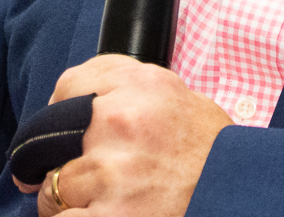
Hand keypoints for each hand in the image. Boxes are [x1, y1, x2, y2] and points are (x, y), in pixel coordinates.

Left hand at [15, 54, 232, 216]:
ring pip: (51, 186)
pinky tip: (93, 216)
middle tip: (62, 170)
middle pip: (49, 136)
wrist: (235, 190)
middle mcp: (121, 121)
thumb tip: (62, 96)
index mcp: (138, 86)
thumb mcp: (170, 92)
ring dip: (64, 198)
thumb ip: (119, 80)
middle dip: (52, 156)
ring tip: (93, 200)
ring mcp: (112, 172)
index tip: (66, 132)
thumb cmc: (203, 147)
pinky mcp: (110, 216)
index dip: (62, 112)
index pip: (67, 87)